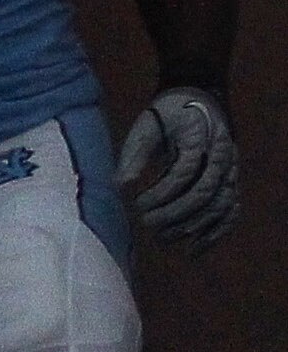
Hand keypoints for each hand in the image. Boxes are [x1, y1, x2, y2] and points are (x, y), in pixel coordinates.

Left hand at [117, 86, 238, 252]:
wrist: (197, 102)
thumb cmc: (167, 115)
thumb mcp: (147, 126)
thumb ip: (135, 154)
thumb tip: (119, 186)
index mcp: (201, 138)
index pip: (184, 171)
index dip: (160, 191)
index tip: (136, 202)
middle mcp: (223, 157)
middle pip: (205, 192)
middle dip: (174, 213)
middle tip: (146, 224)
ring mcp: (231, 172)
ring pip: (220, 206)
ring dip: (192, 226)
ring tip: (164, 239)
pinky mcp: (231, 184)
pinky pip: (230, 213)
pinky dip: (214, 233)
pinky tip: (194, 250)